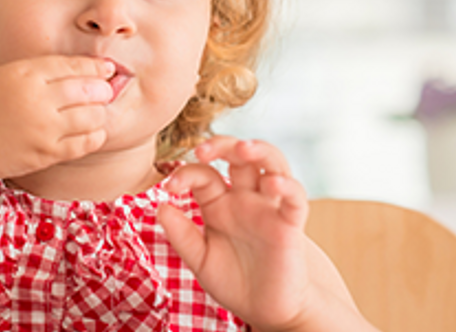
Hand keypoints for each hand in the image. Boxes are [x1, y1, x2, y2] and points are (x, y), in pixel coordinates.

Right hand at [0, 56, 114, 183]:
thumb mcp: (5, 75)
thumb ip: (41, 71)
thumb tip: (83, 70)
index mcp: (25, 74)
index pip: (73, 65)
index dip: (96, 67)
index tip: (106, 68)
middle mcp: (37, 99)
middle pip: (89, 89)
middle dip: (103, 89)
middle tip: (104, 90)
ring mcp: (43, 129)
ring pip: (93, 117)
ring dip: (100, 112)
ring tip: (96, 111)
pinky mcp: (46, 154)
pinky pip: (85, 143)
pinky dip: (95, 135)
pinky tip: (92, 131)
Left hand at [157, 136, 310, 330]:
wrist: (266, 310)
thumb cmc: (234, 281)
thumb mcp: (200, 260)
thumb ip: (182, 236)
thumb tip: (160, 206)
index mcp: (219, 203)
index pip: (204, 174)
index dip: (186, 174)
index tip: (169, 187)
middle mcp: (245, 198)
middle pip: (238, 155)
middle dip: (222, 145)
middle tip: (202, 150)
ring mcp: (269, 206)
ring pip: (271, 163)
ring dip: (259, 150)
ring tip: (243, 148)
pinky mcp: (291, 223)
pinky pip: (295, 197)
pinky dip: (287, 186)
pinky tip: (272, 183)